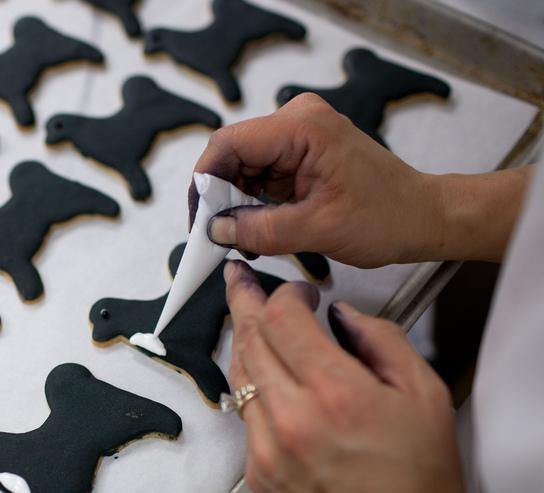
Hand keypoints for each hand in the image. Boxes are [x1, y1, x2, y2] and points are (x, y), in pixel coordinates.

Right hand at [195, 93, 531, 266]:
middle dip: (221, 197)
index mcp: (302, 128)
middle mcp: (297, 122)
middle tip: (219, 236)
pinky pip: (260, 175)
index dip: (205, 181)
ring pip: (243, 168)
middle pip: (232, 155)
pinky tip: (257, 229)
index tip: (201, 219)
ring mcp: (299, 136)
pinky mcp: (301, 154)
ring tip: (242, 238)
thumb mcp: (317, 230)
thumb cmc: (387, 217)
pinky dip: (252, 203)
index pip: (228, 144)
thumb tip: (217, 231)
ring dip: (236, 203)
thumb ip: (260, 230)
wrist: (423, 217)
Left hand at [224, 260, 477, 492]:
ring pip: (238, 376)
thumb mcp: (424, 396)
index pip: (283, 321)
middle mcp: (290, 420)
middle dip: (243, 302)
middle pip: (249, 341)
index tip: (299, 291)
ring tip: (246, 317)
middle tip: (239, 279)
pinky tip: (264, 374)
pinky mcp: (255, 475)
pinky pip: (244, 414)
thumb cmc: (422, 483)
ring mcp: (265, 450)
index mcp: (335, 395)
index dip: (284, 294)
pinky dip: (251, 386)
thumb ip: (381, 341)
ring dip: (241, 341)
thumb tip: (342, 315)